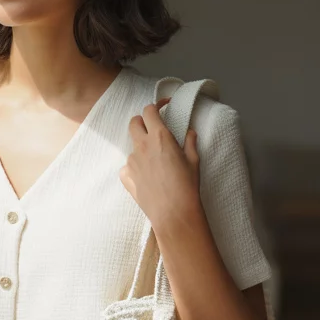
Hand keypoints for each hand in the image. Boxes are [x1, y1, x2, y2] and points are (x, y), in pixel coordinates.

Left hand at [119, 96, 201, 230]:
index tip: (162, 107)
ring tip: (155, 162)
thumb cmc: (187, 186)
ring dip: (141, 147)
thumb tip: (189, 132)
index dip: (155, 106)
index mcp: (159, 137)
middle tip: (152, 128)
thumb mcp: (194, 160)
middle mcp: (142, 145)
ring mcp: (131, 161)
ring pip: (132, 146)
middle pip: (133, 122)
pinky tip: (146, 177)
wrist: (173, 213)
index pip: (149, 110)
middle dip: (141, 121)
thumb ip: (190, 141)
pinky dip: (135, 167)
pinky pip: (127, 166)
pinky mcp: (126, 176)